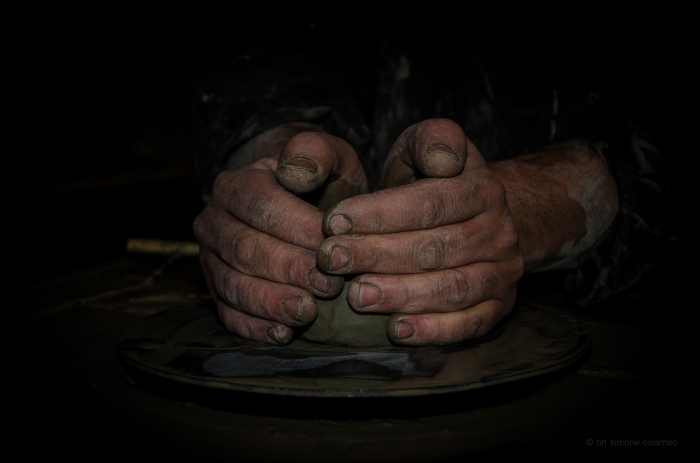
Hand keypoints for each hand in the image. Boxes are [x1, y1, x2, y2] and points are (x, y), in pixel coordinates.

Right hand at [194, 125, 367, 343]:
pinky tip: (283, 334)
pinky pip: (227, 313)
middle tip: (327, 287)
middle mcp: (214, 221)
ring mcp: (211, 259)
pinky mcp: (217, 291)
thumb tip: (297, 170)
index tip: (332, 247)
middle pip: (245, 249)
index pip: (261, 207)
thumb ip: (316, 152)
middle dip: (287, 270)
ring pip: (232, 284)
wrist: (301, 204)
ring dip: (270, 302)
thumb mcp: (328, 156)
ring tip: (306, 314)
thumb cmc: (320, 183)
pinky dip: (254, 327)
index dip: (296, 229)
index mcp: (237, 184)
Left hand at [316, 119, 523, 345]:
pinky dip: (435, 331)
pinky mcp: (500, 306)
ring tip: (357, 296)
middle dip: (378, 255)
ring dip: (402, 294)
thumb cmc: (433, 179)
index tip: (332, 221)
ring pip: (453, 288)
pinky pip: (471, 324)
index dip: (379, 214)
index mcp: (481, 188)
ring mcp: (503, 271)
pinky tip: (398, 330)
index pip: (430, 203)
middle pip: (436, 248)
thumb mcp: (429, 145)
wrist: (476, 215)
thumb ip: (432, 140)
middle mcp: (499, 230)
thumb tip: (442, 160)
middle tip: (332, 261)